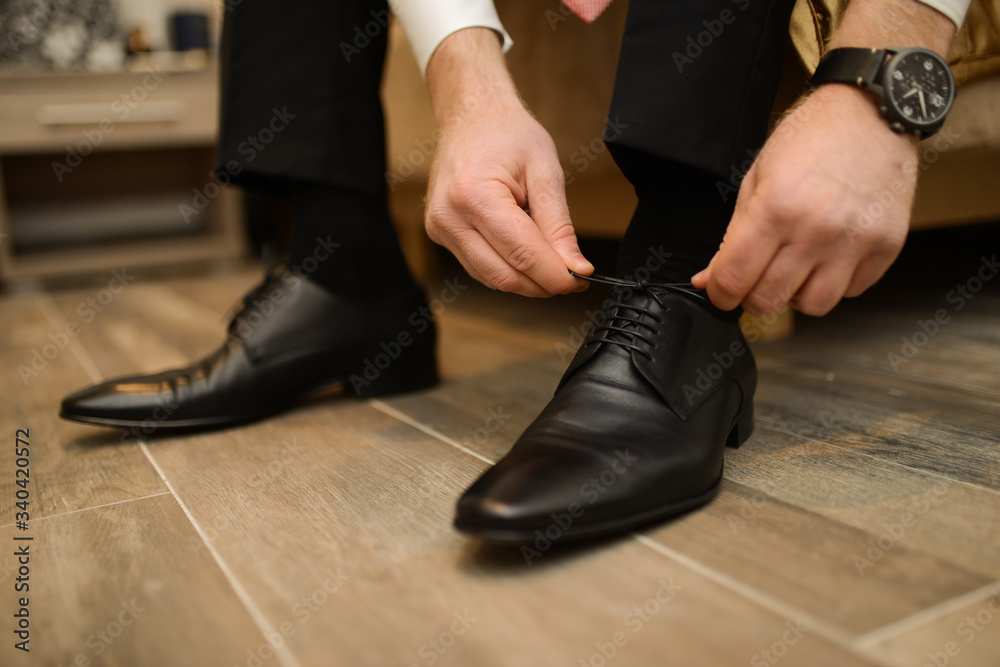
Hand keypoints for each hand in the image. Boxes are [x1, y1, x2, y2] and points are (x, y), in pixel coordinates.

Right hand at [424, 29, 592, 297]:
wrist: (471, 116)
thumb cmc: (507, 134)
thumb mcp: (546, 171)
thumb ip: (559, 225)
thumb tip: (575, 267)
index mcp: (474, 195)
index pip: (523, 254)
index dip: (556, 275)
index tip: (582, 279)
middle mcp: (449, 217)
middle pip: (504, 275)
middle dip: (543, 284)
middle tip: (573, 277)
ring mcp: (440, 228)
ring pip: (491, 278)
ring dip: (526, 281)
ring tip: (553, 264)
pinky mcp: (439, 234)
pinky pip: (479, 267)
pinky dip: (508, 269)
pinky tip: (527, 255)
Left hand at [692, 84, 918, 315]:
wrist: (873, 111)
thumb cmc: (810, 138)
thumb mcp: (757, 178)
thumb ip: (733, 235)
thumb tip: (709, 279)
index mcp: (776, 208)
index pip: (733, 279)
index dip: (719, 293)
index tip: (720, 290)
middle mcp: (817, 229)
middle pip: (769, 300)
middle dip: (752, 295)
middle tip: (755, 276)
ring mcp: (856, 240)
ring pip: (813, 306)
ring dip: (795, 294)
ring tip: (794, 266)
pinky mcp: (887, 246)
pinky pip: (852, 291)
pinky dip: (834, 282)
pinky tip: (828, 254)